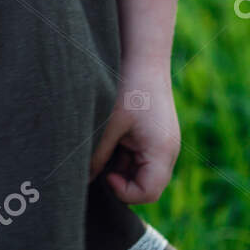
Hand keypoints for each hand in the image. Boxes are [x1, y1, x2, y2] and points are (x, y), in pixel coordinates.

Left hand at [88, 72, 180, 203]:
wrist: (143, 56)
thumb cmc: (127, 88)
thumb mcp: (107, 125)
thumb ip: (96, 157)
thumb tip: (82, 180)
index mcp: (162, 152)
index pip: (148, 193)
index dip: (123, 191)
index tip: (105, 173)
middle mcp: (167, 151)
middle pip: (145, 184)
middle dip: (120, 178)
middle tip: (100, 160)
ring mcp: (162, 143)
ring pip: (140, 170)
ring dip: (119, 164)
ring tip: (105, 143)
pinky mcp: (155, 134)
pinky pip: (139, 155)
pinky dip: (122, 152)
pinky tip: (109, 135)